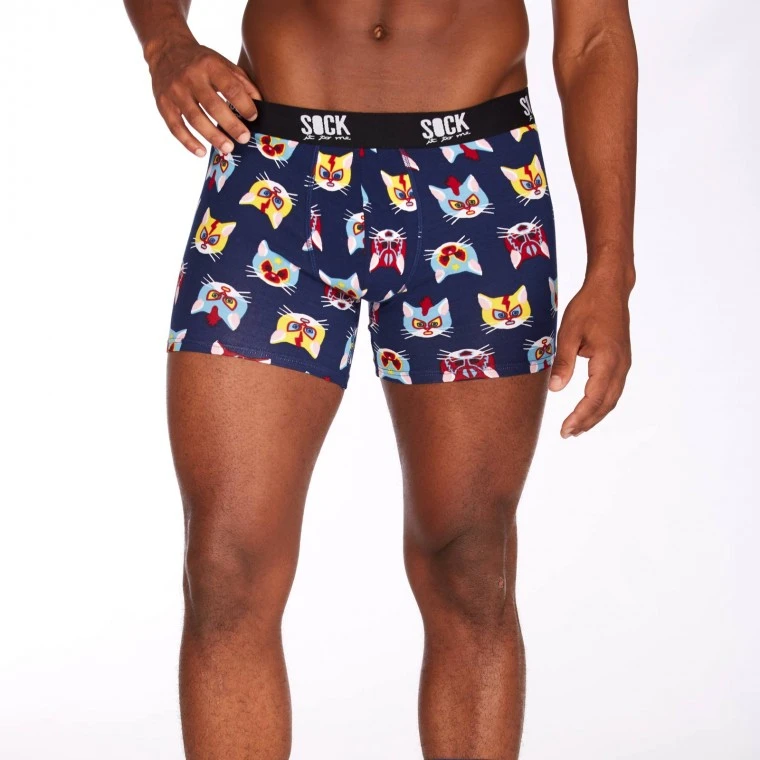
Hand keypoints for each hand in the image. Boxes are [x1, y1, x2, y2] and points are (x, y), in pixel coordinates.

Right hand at [146, 36, 260, 156]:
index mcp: (209, 65)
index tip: (253, 117)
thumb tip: (259, 104)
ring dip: (213, 137)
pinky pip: (175, 127)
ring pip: (195, 119)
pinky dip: (188, 142)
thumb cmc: (201, 61)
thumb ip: (241, 81)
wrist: (166, 50)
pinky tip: (201, 152)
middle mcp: (190, 77)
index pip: (230, 87)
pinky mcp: (163, 104)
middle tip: (244, 138)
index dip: (244, 104)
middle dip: (231, 125)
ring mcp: (175, 91)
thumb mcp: (222, 62)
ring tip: (228, 148)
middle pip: (213, 106)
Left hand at [549, 276, 632, 437]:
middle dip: (587, 422)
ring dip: (595, 415)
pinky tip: (589, 409)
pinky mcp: (621, 361)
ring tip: (576, 429)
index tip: (565, 429)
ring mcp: (623, 364)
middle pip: (605, 404)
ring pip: (612, 399)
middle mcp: (620, 366)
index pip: (594, 398)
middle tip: (567, 434)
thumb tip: (555, 389)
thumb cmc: (588, 307)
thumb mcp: (568, 332)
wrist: (610, 290)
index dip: (580, 417)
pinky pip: (613, 389)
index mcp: (607, 360)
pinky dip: (601, 404)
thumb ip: (563, 361)